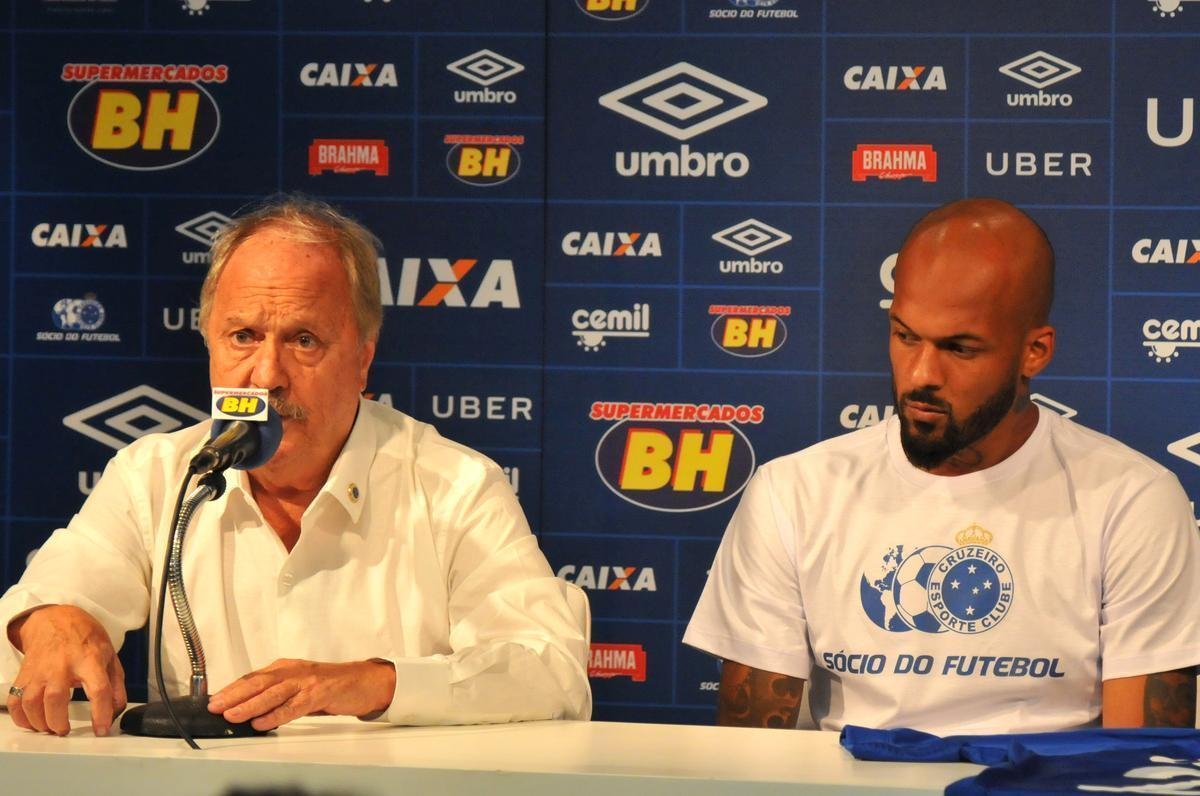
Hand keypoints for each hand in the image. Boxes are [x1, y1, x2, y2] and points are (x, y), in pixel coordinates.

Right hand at [5, 605, 125, 736]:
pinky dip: (21, 717)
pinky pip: (16, 700)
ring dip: (39, 722)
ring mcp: (41, 670)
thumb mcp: (109, 656)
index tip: (102, 730)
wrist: (55, 620)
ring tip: (50, 727)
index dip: (101, 713)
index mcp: (89, 659)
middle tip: (65, 731)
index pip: (99, 689)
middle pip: (56, 698)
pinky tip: (32, 722)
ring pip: (32, 701)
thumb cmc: (84, 638)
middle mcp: (62, 665)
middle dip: (59, 721)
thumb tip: (116, 711)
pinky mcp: (25, 674)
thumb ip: (116, 685)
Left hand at [207, 658, 395, 730]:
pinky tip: (263, 722)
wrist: (363, 681)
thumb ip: (277, 695)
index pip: (254, 677)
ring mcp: (307, 681)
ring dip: (251, 704)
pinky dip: (276, 714)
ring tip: (233, 715)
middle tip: (216, 706)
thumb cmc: (330, 685)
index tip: (215, 699)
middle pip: (259, 682)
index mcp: (286, 668)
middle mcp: (294, 671)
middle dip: (235, 694)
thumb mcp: (298, 686)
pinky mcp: (319, 693)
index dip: (233, 688)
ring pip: (273, 692)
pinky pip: (294, 705)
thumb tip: (249, 709)